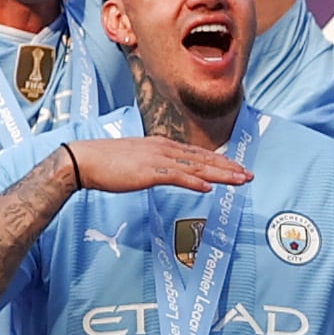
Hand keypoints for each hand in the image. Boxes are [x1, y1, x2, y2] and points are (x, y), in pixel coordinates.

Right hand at [64, 134, 255, 196]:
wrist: (85, 160)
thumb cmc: (107, 162)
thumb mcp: (137, 160)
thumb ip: (155, 165)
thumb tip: (168, 172)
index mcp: (162, 146)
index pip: (198, 154)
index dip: (220, 161)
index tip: (237, 167)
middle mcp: (165, 149)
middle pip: (203, 158)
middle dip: (228, 167)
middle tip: (249, 175)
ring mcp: (158, 159)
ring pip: (197, 167)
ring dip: (221, 174)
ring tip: (240, 180)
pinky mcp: (149, 172)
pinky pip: (177, 177)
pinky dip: (194, 182)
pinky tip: (208, 188)